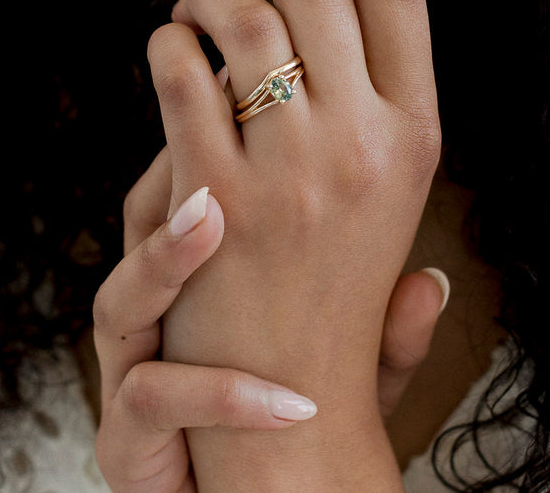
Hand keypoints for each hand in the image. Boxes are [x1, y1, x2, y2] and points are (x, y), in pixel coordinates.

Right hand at [93, 147, 447, 490]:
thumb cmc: (282, 428)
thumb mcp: (341, 380)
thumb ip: (380, 338)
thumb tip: (430, 283)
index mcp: (194, 286)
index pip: (189, 198)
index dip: (215, 151)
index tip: (257, 109)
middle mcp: (152, 318)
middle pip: (137, 229)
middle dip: (179, 176)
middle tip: (222, 133)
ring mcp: (130, 374)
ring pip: (120, 303)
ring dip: (162, 259)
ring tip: (210, 216)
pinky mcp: (126, 441)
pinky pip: (150, 399)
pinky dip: (213, 392)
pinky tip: (282, 399)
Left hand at [146, 0, 441, 488]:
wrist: (286, 389)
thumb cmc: (326, 272)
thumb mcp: (378, 178)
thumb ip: (364, 83)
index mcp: (416, 124)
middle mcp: (366, 138)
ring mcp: (293, 170)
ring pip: (239, 11)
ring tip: (190, 8)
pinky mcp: (218, 198)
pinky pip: (178, 70)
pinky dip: (163, 42)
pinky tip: (165, 54)